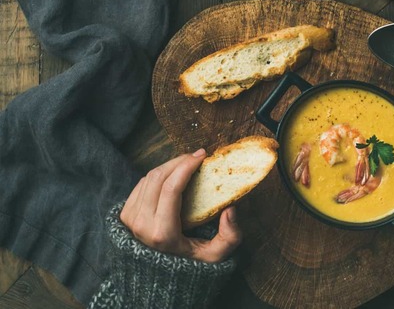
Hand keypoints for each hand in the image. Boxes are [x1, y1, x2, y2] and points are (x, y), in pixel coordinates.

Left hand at [120, 149, 240, 262]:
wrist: (159, 277)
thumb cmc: (191, 263)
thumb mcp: (216, 256)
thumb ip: (230, 236)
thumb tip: (230, 209)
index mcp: (161, 233)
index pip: (170, 188)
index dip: (186, 166)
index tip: (202, 156)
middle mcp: (141, 224)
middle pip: (158, 177)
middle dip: (178, 160)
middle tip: (197, 155)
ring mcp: (130, 218)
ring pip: (148, 177)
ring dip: (169, 165)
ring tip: (188, 163)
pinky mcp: (125, 214)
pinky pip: (142, 184)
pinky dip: (159, 174)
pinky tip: (173, 174)